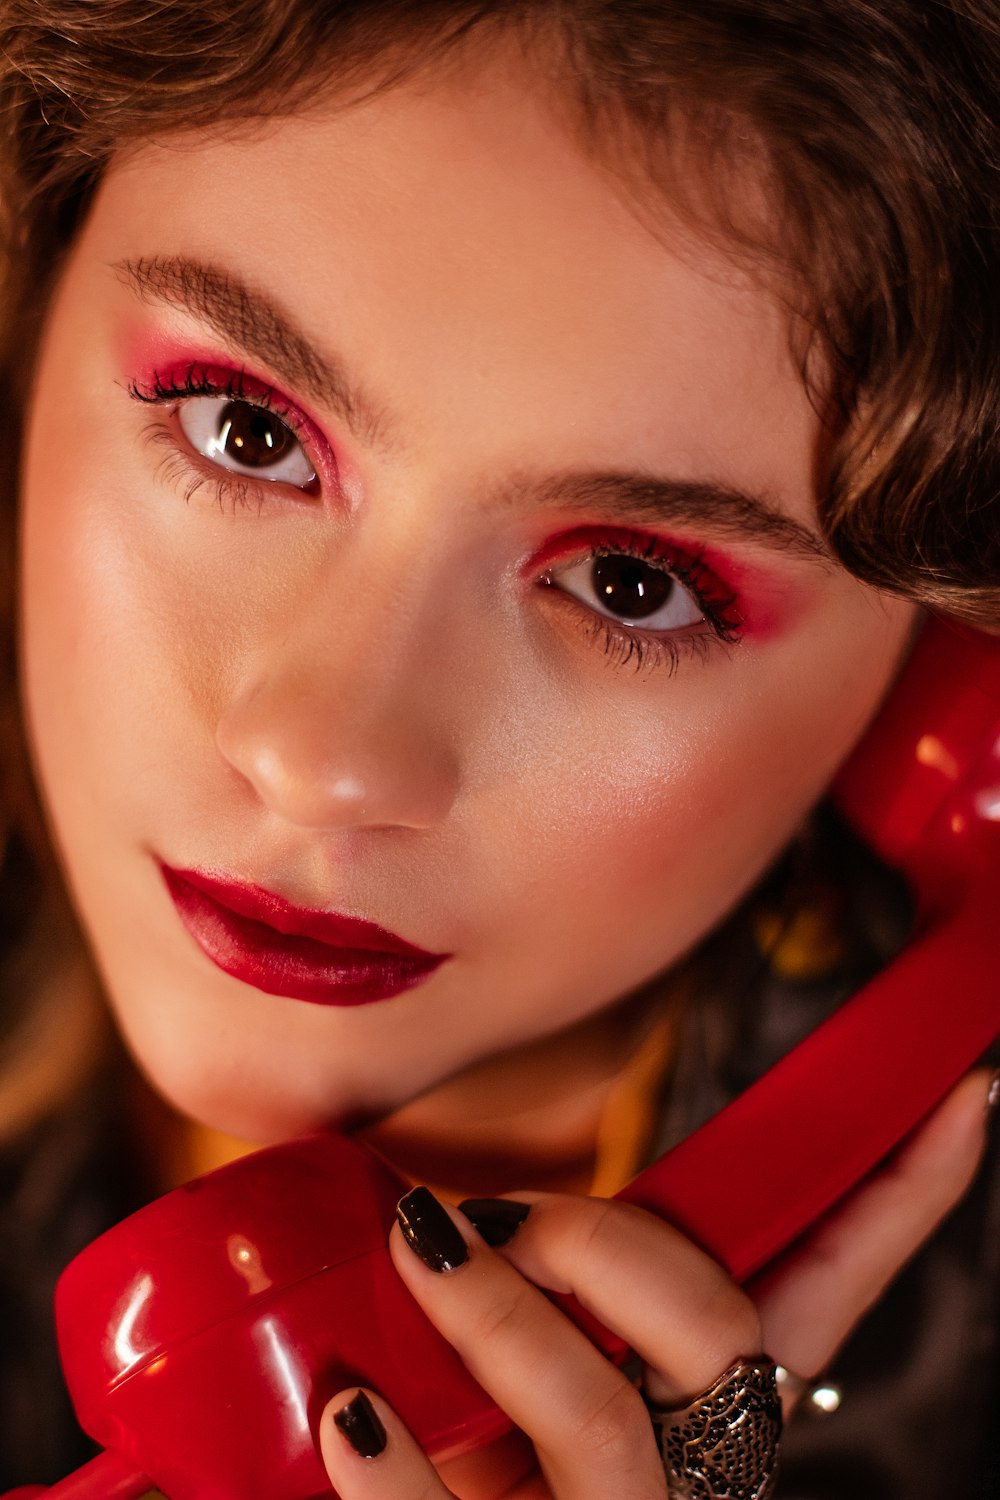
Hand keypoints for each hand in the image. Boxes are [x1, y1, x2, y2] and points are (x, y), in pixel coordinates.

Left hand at [318, 1070, 992, 1499]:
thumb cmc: (461, 1444)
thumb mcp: (520, 1350)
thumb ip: (525, 1281)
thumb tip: (435, 1204)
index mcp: (703, 1396)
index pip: (828, 1285)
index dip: (901, 1199)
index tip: (965, 1095)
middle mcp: (692, 1471)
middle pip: (719, 1333)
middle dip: (604, 1240)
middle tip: (489, 1213)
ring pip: (598, 1415)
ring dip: (496, 1312)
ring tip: (414, 1251)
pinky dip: (397, 1464)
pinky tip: (355, 1409)